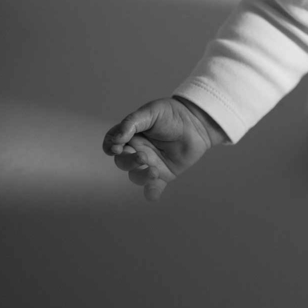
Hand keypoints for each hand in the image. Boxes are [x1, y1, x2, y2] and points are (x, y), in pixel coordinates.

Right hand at [102, 96, 224, 200]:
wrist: (198, 121)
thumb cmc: (172, 113)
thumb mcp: (151, 111)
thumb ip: (131, 123)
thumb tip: (117, 139)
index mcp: (130, 135)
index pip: (111, 144)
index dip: (110, 147)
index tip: (117, 147)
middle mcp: (137, 151)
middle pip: (122, 162)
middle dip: (129, 162)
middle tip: (143, 156)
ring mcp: (150, 164)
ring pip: (136, 176)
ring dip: (141, 176)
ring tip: (154, 171)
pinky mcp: (164, 174)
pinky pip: (154, 187)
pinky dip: (151, 193)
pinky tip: (153, 196)